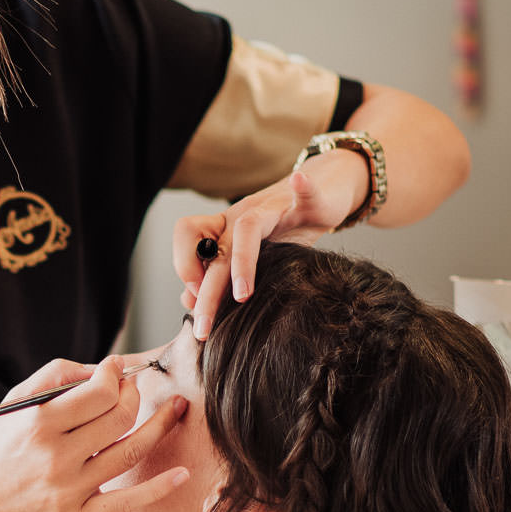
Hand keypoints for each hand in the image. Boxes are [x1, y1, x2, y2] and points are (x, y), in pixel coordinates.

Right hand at [0, 357, 190, 511]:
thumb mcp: (14, 405)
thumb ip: (54, 376)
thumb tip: (100, 368)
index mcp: (38, 423)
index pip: (98, 392)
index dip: (115, 375)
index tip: (116, 369)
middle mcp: (56, 456)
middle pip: (119, 417)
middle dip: (135, 395)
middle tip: (135, 389)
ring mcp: (70, 489)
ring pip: (130, 452)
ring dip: (160, 427)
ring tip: (174, 411)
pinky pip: (127, 502)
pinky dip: (158, 488)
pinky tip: (182, 473)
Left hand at [172, 151, 366, 338]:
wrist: (324, 188)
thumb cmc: (288, 228)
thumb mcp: (254, 255)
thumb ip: (220, 276)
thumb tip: (187, 301)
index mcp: (227, 229)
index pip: (189, 238)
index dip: (186, 268)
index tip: (193, 306)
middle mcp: (243, 215)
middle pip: (217, 250)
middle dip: (208, 292)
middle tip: (205, 328)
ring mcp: (272, 207)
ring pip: (248, 227)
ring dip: (242, 261)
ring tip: (243, 295)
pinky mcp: (307, 200)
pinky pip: (304, 191)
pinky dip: (304, 188)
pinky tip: (301, 182)